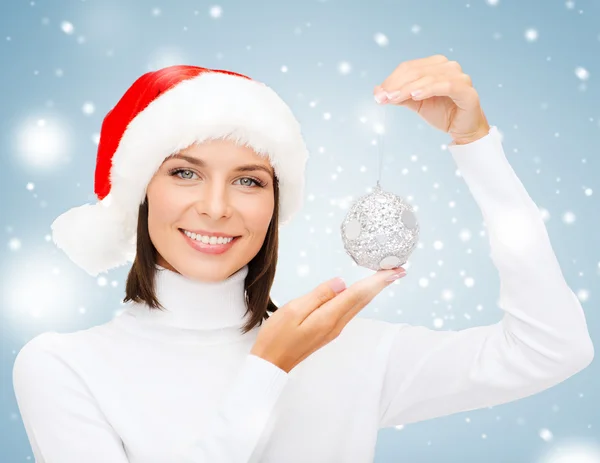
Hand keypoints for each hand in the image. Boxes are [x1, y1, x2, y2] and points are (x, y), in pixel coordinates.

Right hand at [250, 267, 406, 372]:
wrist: (271, 363)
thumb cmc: (277, 337)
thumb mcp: (293, 310)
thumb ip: (318, 296)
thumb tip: (341, 283)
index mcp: (328, 318)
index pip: (358, 294)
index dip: (377, 281)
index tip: (395, 271)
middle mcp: (336, 324)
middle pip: (363, 300)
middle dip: (382, 284)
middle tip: (399, 270)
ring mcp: (334, 329)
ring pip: (359, 305)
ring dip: (373, 291)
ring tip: (385, 278)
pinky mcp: (328, 330)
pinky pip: (349, 310)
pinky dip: (360, 298)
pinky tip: (362, 292)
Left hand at [374, 54, 489, 144]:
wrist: (462, 129)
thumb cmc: (442, 113)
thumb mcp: (416, 103)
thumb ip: (399, 96)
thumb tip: (377, 91)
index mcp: (435, 65)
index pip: (409, 67)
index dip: (391, 80)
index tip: (378, 95)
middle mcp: (448, 66)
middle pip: (416, 71)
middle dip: (396, 85)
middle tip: (382, 97)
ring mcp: (459, 77)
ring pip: (429, 77)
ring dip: (408, 88)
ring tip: (393, 98)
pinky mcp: (466, 90)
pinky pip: (446, 85)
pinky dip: (429, 89)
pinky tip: (415, 95)